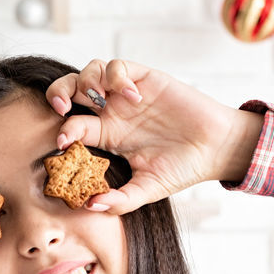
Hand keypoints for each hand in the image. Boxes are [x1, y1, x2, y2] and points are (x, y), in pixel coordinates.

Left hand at [45, 58, 263, 214]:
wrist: (215, 149)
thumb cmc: (182, 169)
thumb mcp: (147, 190)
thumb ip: (120, 200)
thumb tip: (90, 206)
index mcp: (107, 136)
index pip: (73, 126)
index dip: (63, 131)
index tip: (62, 143)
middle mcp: (112, 112)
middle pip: (71, 90)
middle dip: (59, 93)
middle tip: (61, 107)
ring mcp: (126, 93)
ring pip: (91, 72)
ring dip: (86, 81)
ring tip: (98, 98)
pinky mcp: (145, 78)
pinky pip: (119, 66)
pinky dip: (118, 77)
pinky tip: (133, 97)